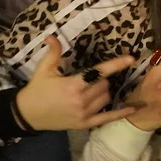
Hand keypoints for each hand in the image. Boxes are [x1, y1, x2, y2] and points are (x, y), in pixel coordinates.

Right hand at [14, 35, 136, 130]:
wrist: (27, 115)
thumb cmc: (36, 90)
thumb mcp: (44, 70)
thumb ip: (53, 53)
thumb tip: (53, 36)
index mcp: (73, 84)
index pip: (99, 72)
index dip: (116, 64)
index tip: (131, 59)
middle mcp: (81, 99)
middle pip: (105, 85)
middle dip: (101, 80)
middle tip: (89, 79)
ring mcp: (84, 113)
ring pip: (107, 98)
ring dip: (104, 92)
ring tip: (91, 91)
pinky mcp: (85, 124)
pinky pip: (108, 118)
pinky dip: (121, 113)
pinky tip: (133, 109)